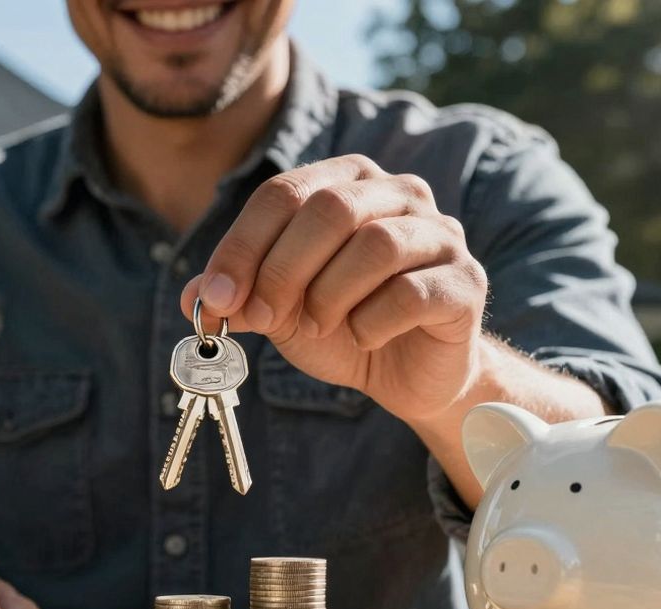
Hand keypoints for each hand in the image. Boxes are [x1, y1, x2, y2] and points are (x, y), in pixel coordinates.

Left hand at [180, 154, 487, 425]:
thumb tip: (194, 297)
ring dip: (329, 296)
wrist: (406, 374)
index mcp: (348, 182)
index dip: (242, 246)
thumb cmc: (342, 325)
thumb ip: (238, 296)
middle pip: (330, 210)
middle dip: (282, 269)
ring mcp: (441, 234)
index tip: (215, 297)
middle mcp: (400, 193)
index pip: (284, 193)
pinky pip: (411, 293)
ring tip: (318, 325)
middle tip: (262, 316)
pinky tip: (363, 337)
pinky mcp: (466, 281)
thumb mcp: (278, 309)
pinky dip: (372, 322)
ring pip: (376, 246)